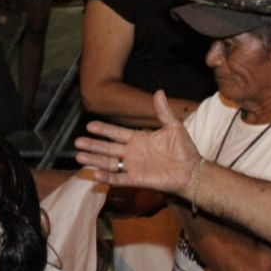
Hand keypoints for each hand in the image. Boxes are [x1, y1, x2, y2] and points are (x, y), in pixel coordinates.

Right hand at [75, 92, 201, 192]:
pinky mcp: (137, 179)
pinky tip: (95, 174)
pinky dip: (107, 177)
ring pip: (109, 163)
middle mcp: (132, 152)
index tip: (89, 125)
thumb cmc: (185, 149)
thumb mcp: (174, 126)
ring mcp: (133, 166)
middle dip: (92, 145)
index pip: (116, 133)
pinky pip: (119, 179)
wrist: (193, 171)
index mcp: (138, 138)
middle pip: (107, 148)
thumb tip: (159, 91)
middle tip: (77, 141)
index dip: (103, 129)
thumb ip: (163, 111)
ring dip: (94, 160)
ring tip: (79, 157)